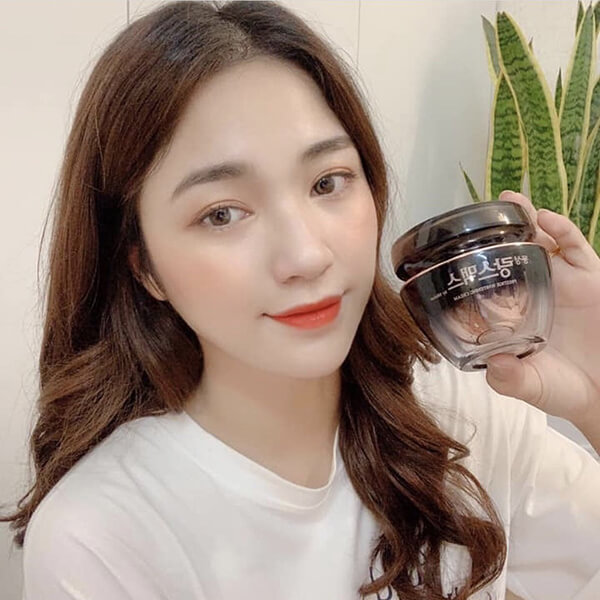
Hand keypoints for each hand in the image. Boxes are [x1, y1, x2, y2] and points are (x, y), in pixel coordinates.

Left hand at [485, 190, 599, 434]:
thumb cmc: (562, 389)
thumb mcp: (528, 385)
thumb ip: (508, 378)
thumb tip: (497, 364)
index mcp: (512, 313)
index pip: (489, 280)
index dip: (474, 262)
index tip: (454, 247)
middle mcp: (532, 292)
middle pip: (511, 252)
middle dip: (496, 231)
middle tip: (479, 212)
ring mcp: (561, 283)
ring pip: (542, 242)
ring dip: (526, 220)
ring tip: (509, 201)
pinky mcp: (589, 279)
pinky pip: (576, 249)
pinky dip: (563, 230)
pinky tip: (547, 220)